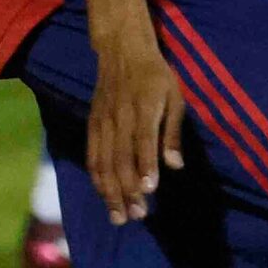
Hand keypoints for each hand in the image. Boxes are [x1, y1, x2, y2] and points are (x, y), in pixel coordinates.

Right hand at [89, 38, 184, 224]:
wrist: (122, 51)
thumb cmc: (156, 75)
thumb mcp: (175, 97)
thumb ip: (172, 133)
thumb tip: (175, 166)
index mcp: (143, 107)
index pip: (143, 140)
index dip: (145, 166)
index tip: (149, 191)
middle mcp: (119, 117)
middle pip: (120, 158)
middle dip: (127, 190)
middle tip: (137, 216)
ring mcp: (103, 122)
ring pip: (103, 162)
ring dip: (110, 192)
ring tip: (119, 216)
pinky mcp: (93, 124)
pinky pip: (92, 155)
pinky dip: (97, 178)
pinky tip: (104, 195)